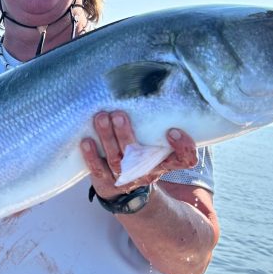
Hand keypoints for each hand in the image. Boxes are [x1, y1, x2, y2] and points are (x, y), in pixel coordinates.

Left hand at [80, 111, 197, 199]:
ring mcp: (126, 177)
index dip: (183, 148)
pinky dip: (92, 155)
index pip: (185, 159)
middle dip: (126, 135)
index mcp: (165, 161)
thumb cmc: (142, 155)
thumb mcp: (155, 144)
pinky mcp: (106, 180)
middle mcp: (147, 170)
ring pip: (117, 160)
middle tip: (118, 115)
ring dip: (108, 138)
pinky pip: (98, 169)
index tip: (173, 131)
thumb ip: (155, 125)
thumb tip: (147, 84)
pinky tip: (87, 140)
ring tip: (101, 118)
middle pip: (141, 156)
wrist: (124, 189)